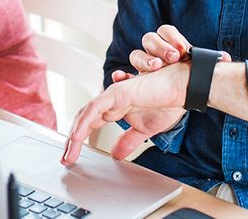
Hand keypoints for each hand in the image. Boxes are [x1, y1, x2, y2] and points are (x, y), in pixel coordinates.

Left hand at [61, 62, 189, 165]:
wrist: (181, 89)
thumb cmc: (166, 102)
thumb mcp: (144, 130)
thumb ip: (129, 140)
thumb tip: (116, 154)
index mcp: (115, 109)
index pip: (90, 124)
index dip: (78, 140)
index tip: (72, 157)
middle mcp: (110, 101)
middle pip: (82, 121)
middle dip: (71, 141)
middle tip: (66, 158)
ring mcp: (111, 96)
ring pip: (84, 116)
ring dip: (74, 136)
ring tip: (69, 154)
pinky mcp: (116, 93)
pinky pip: (94, 109)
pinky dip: (84, 123)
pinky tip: (77, 137)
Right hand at [121, 25, 229, 77]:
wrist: (177, 98)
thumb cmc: (185, 79)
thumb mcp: (196, 70)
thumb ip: (208, 62)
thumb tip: (225, 58)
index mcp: (168, 44)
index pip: (165, 31)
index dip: (172, 37)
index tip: (183, 49)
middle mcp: (153, 52)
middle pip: (149, 39)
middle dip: (160, 47)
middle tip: (172, 57)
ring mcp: (142, 66)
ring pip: (136, 55)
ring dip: (145, 60)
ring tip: (155, 67)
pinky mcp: (133, 81)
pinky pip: (122, 76)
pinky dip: (120, 76)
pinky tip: (120, 78)